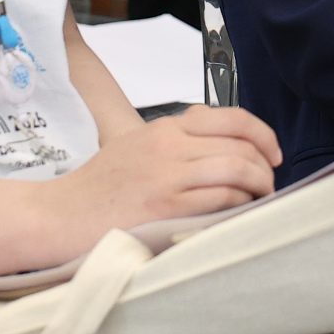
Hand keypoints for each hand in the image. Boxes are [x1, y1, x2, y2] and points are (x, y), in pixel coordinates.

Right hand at [43, 106, 282, 249]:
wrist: (60, 214)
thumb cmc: (99, 188)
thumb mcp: (138, 147)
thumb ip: (176, 141)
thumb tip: (221, 144)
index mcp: (166, 128)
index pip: (232, 118)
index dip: (263, 135)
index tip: (273, 154)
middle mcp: (170, 145)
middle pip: (242, 145)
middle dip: (266, 167)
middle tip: (269, 183)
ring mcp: (168, 175)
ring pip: (238, 169)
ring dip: (259, 186)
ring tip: (260, 199)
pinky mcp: (166, 206)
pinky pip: (221, 198)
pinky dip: (240, 204)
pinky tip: (239, 212)